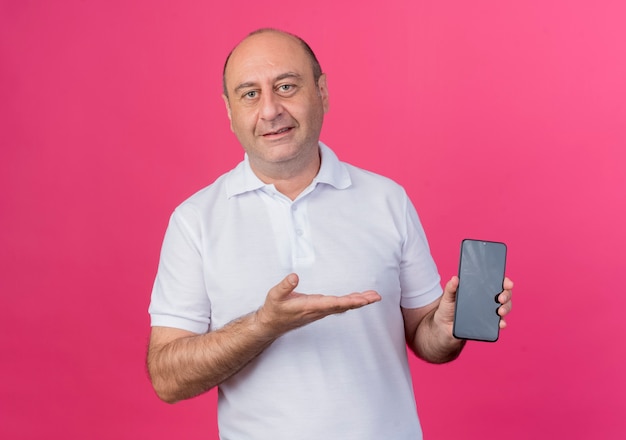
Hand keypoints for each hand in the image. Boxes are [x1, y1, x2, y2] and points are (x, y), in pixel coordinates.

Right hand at [256, 273, 381, 336]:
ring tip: (372, 296)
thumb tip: (294, 276)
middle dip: (360, 301)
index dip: (349, 301)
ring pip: (342, 306)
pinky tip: (358, 299)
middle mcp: (318, 310)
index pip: (333, 304)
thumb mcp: (274, 296)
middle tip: (376, 296)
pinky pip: (338, 306)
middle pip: (343, 306)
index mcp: (309, 306)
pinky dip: (350, 302)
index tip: (362, 299)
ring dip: (358, 301)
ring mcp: (320, 311)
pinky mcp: (319, 310)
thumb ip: (284, 286)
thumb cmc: (274, 310)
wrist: (271, 325)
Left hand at [434, 276, 514, 329]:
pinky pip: (499, 323)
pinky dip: (502, 323)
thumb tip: (455, 278)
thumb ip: (450, 288)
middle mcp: (488, 299)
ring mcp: (489, 312)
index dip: (505, 282)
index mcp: (480, 289)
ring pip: (505, 307)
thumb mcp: (448, 297)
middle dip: (506, 295)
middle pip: (504, 294)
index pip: (496, 283)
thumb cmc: (448, 308)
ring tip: (500, 311)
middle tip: (501, 298)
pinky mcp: (488, 324)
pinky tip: (501, 324)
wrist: (444, 327)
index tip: (507, 283)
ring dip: (506, 308)